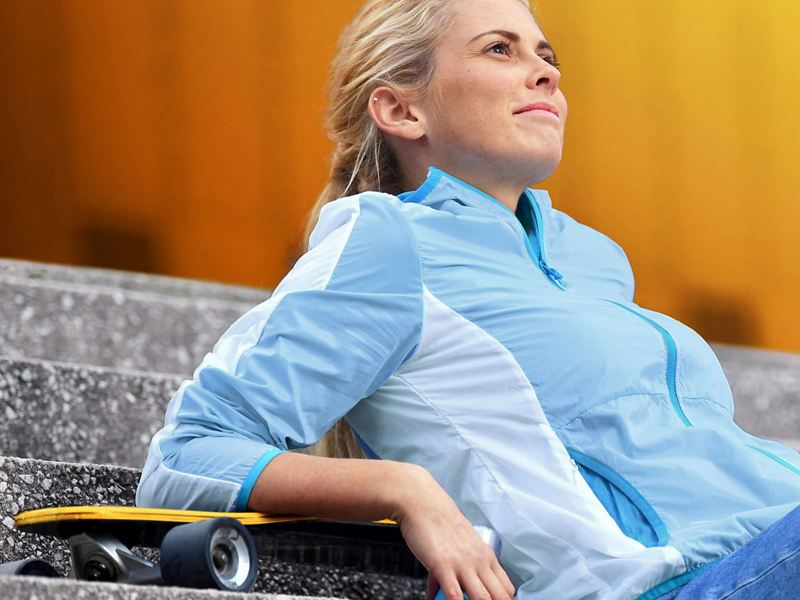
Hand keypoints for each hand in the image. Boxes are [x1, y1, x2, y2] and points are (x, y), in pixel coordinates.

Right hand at [391, 466, 514, 599]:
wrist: (423, 503)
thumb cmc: (439, 522)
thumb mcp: (460, 544)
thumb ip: (459, 568)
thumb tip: (449, 592)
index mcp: (486, 556)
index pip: (506, 589)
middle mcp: (478, 561)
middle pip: (500, 597)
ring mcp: (462, 564)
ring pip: (483, 599)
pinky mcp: (443, 566)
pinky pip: (455, 596)